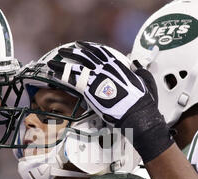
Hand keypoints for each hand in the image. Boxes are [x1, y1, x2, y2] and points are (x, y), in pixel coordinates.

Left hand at [47, 41, 173, 161]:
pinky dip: (60, 76)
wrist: (137, 114)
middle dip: (73, 52)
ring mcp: (96, 79)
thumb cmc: (143, 102)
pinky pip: (71, 80)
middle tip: (65, 50)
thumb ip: (140, 72)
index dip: (89, 48)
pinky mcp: (89, 90)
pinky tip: (53, 75)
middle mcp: (105, 69)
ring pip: (74, 67)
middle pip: (85, 56)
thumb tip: (137, 66)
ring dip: (61, 64)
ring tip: (52, 63)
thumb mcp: (146, 82)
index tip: (81, 45)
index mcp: (118, 65)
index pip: (100, 52)